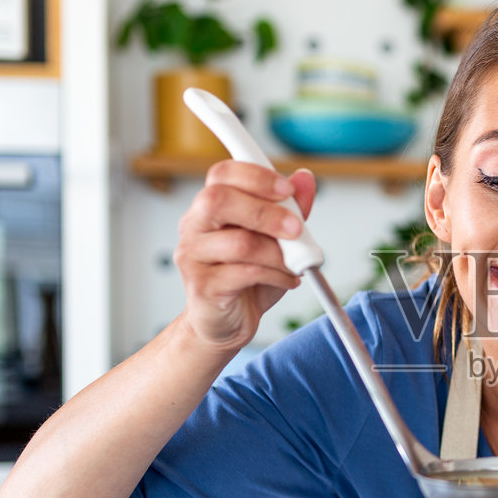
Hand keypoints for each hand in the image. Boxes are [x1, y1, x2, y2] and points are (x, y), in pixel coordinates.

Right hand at [173, 160, 316, 349]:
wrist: (228, 322)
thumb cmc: (247, 278)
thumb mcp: (276, 240)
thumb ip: (289, 209)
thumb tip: (304, 179)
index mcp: (209, 207)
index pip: (222, 174)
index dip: (255, 176)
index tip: (287, 190)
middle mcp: (193, 227)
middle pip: (218, 200)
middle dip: (266, 212)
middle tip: (296, 228)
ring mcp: (193, 257)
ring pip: (238, 242)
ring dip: (278, 252)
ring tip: (295, 263)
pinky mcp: (202, 286)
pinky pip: (245, 273)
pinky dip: (276, 275)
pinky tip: (287, 279)